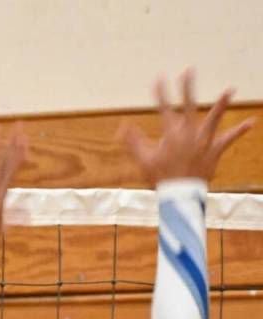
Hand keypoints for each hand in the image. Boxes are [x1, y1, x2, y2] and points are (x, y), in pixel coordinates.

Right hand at [120, 71, 253, 185]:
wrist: (180, 195)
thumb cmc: (160, 177)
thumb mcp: (143, 159)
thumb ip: (133, 141)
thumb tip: (122, 126)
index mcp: (171, 133)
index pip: (164, 109)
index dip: (160, 93)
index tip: (158, 78)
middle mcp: (189, 133)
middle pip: (189, 105)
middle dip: (188, 87)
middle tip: (189, 70)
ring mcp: (204, 140)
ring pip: (213, 119)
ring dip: (221, 104)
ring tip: (230, 89)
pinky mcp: (214, 150)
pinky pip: (229, 139)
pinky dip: (240, 131)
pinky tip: (251, 122)